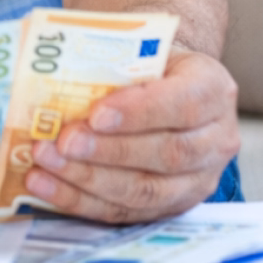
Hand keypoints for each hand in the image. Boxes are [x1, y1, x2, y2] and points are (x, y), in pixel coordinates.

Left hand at [20, 49, 239, 223]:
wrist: (165, 86)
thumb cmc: (148, 65)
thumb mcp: (141, 50)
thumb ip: (112, 63)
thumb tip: (51, 76)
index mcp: (213, 89)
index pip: (183, 104)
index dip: (139, 112)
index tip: (96, 114)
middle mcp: (216, 139)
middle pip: (167, 154)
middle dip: (108, 152)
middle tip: (62, 143)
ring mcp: (199, 179)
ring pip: (146, 190)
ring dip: (89, 180)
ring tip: (45, 165)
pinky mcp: (172, 207)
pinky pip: (126, 212)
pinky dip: (81, 201)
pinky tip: (46, 186)